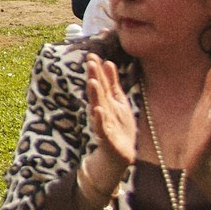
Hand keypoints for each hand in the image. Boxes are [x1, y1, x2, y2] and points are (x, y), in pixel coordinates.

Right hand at [83, 54, 136, 174]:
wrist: (119, 153)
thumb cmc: (118, 126)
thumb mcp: (118, 101)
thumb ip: (112, 83)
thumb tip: (108, 61)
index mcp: (107, 101)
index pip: (101, 83)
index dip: (97, 70)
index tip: (92, 55)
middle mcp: (102, 109)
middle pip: (98, 92)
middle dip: (94, 78)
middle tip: (90, 63)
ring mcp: (103, 123)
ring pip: (98, 106)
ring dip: (95, 95)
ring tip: (92, 82)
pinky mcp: (106, 137)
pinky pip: (102, 127)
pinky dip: (99, 119)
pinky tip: (98, 110)